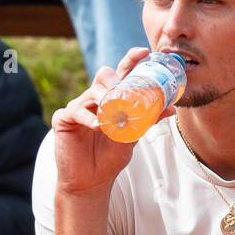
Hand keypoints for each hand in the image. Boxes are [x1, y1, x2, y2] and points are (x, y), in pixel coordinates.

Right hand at [51, 47, 172, 196]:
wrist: (91, 181)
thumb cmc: (109, 158)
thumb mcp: (133, 137)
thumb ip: (147, 121)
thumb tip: (171, 108)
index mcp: (110, 100)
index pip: (121, 74)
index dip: (130, 61)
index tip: (144, 52)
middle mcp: (93, 99)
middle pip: (104, 76)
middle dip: (117, 82)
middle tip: (125, 93)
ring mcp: (77, 107)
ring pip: (91, 92)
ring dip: (106, 102)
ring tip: (114, 118)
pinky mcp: (63, 119)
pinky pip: (76, 111)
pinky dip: (90, 118)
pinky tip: (98, 126)